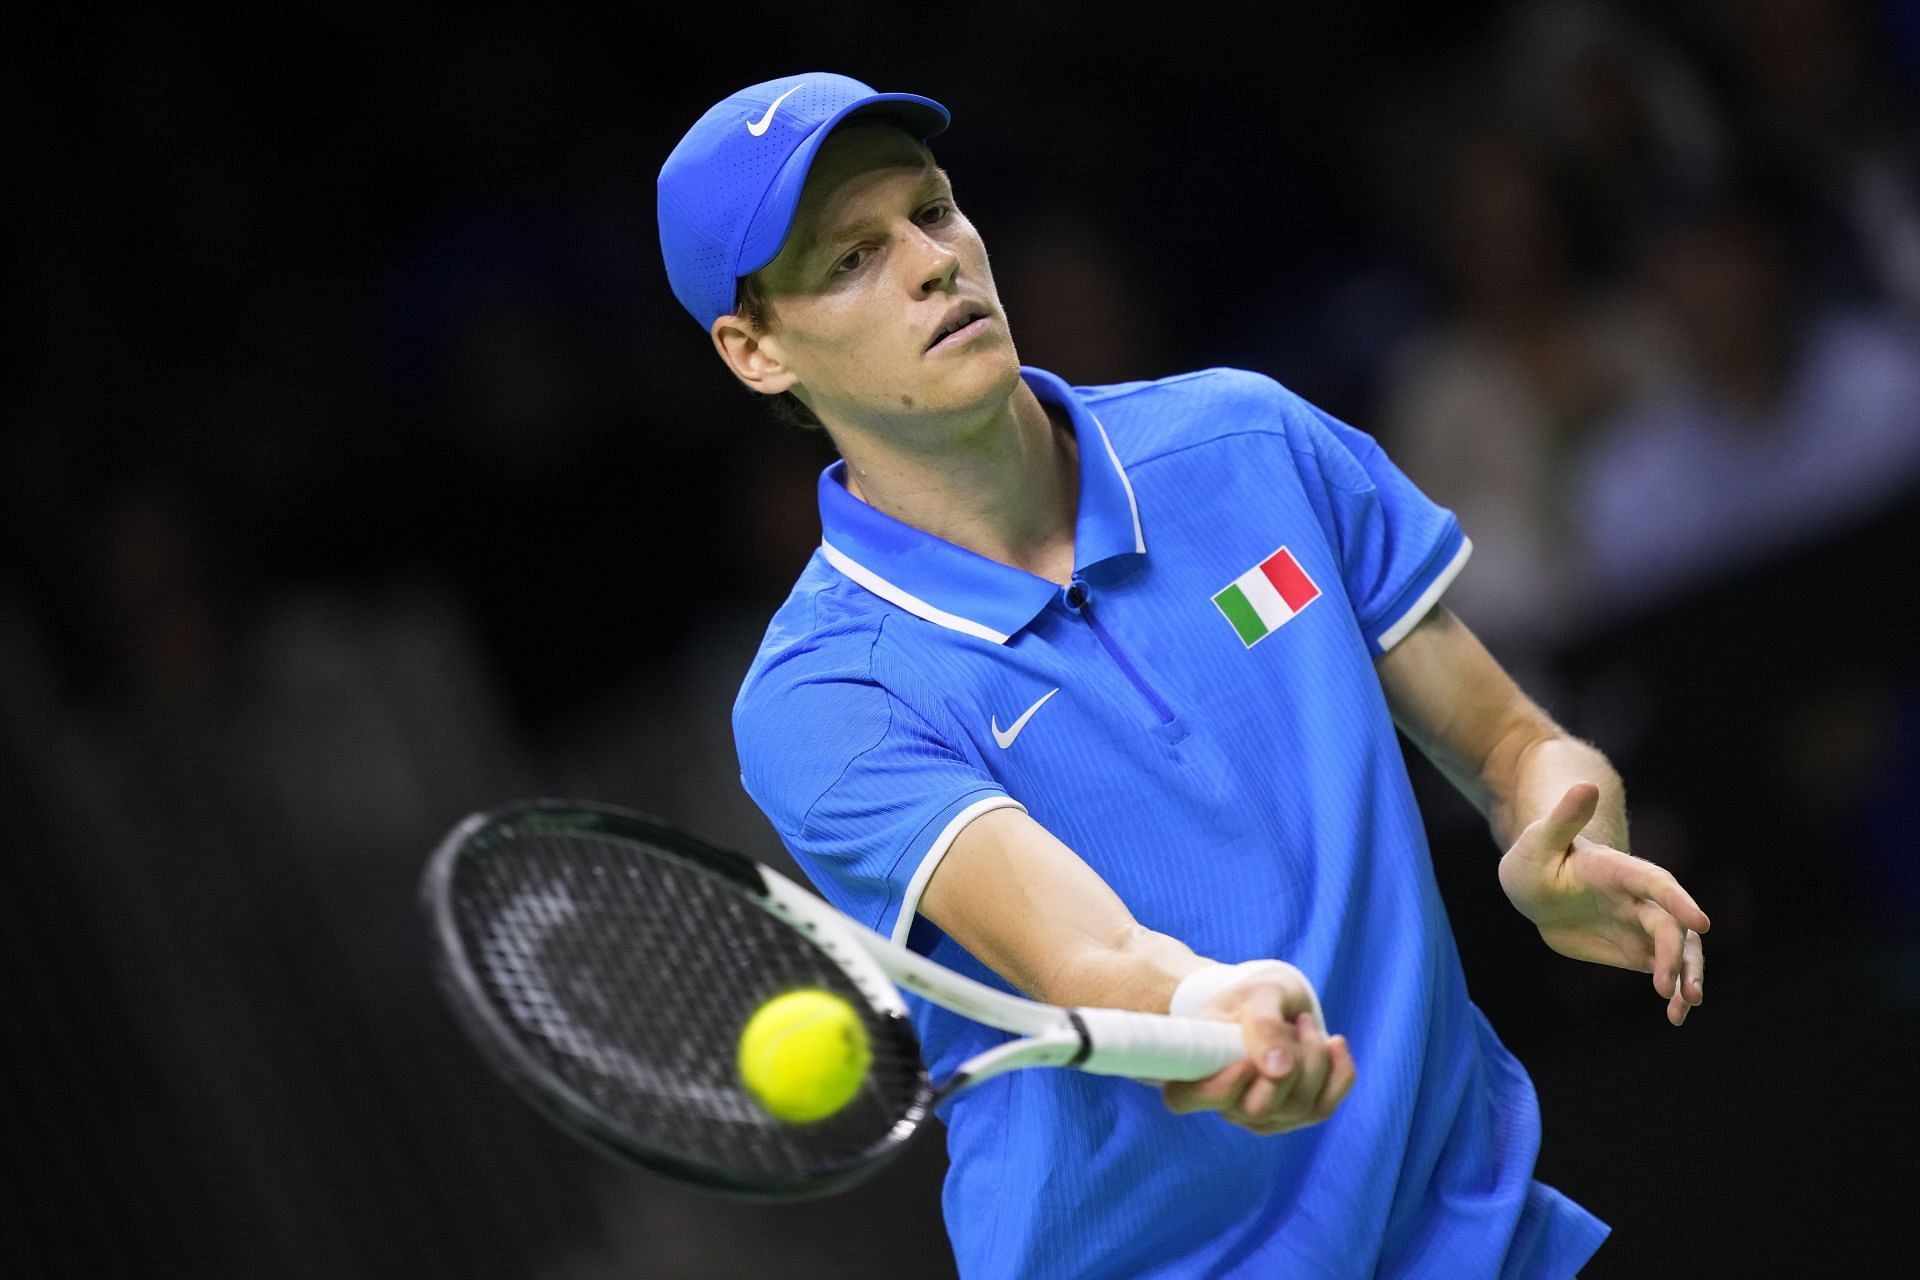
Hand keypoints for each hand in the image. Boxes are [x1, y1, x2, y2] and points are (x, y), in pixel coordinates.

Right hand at [1161, 979, 1354, 1134]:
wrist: (1275, 1003)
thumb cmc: (1253, 997)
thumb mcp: (1256, 996)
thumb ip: (1261, 1026)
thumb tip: (1278, 1071)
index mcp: (1194, 1072)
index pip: (1185, 1099)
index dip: (1218, 1087)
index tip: (1245, 1059)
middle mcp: (1225, 1105)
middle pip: (1260, 1108)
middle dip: (1291, 1062)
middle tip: (1295, 1022)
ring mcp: (1261, 1117)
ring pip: (1300, 1107)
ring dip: (1314, 1057)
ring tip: (1304, 1023)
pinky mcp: (1295, 1117)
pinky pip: (1325, 1106)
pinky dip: (1339, 1072)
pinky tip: (1335, 1043)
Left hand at [1499, 782, 1710, 1024]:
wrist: (1537, 885)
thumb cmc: (1537, 855)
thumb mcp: (1540, 839)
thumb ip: (1564, 819)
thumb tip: (1586, 785)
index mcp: (1619, 869)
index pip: (1656, 883)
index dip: (1678, 900)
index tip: (1701, 923)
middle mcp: (1640, 898)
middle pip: (1672, 926)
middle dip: (1679, 957)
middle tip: (1680, 991)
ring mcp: (1641, 924)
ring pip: (1678, 951)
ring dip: (1685, 979)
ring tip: (1682, 1010)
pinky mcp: (1636, 949)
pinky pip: (1663, 971)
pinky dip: (1673, 992)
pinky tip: (1676, 1014)